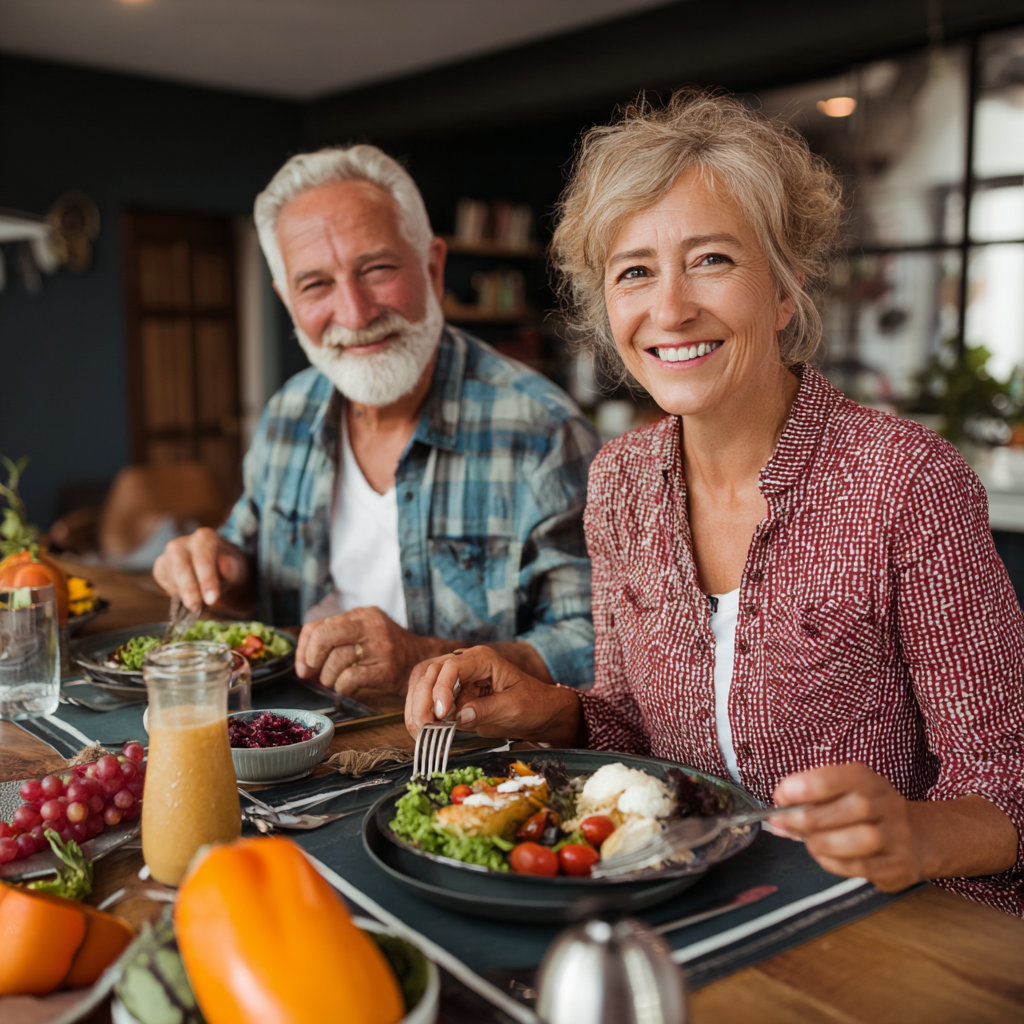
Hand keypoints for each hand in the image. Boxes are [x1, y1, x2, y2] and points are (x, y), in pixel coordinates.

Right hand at [153, 528, 250, 613]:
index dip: (207, 579)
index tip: (212, 599)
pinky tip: (187, 595)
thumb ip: (231, 570)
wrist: (218, 571)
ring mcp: (168, 554)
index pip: (203, 558)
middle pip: (181, 567)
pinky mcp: (160, 566)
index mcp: (205, 537)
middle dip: (189, 590)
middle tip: (197, 609)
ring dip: (183, 594)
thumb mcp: (236, 571)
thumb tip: (225, 568)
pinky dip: (175, 592)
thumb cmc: (228, 569)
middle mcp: (182, 543)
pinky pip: (164, 582)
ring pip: (170, 576)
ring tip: (197, 606)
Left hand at [296, 606, 443, 695]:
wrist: (421, 660)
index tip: (304, 665)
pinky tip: (349, 686)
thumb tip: (303, 665)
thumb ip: (332, 638)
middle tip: (314, 671)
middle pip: (323, 637)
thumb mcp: (361, 632)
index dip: (303, 648)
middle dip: (312, 658)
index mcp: (362, 614)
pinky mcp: (385, 670)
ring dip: (329, 678)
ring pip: (334, 662)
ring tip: (337, 679)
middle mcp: (371, 626)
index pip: (319, 625)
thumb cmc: (384, 649)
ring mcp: (380, 647)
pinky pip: (348, 680)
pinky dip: (342, 687)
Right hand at [404, 645, 581, 743]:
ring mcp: (455, 679)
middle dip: (422, 699)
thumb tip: (460, 716)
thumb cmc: (533, 704)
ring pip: (422, 684)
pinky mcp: (451, 695)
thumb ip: (488, 709)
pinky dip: (420, 714)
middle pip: (430, 672)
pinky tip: (423, 731)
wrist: (540, 713)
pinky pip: (427, 700)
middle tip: (421, 726)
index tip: (440, 712)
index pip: (452, 666)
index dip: (441, 687)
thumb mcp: (515, 707)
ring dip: (416, 707)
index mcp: (482, 659)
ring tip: (419, 731)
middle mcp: (464, 664)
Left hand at [772, 763, 923, 891]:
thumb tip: (778, 809)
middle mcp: (886, 803)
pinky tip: (824, 856)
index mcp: (866, 779)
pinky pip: (863, 866)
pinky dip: (835, 862)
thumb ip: (810, 799)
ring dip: (824, 842)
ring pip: (861, 838)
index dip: (807, 786)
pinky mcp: (897, 864)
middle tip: (783, 822)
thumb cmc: (865, 813)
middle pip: (853, 807)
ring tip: (808, 842)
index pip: (838, 777)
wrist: (915, 838)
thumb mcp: (842, 794)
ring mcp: (896, 834)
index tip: (781, 795)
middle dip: (810, 817)